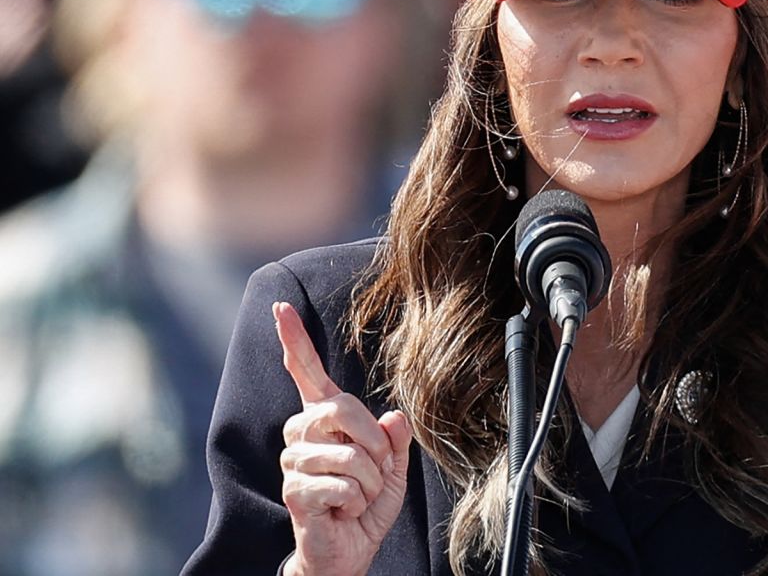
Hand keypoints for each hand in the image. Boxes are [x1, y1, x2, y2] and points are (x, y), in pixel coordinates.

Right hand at [274, 301, 411, 575]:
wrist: (349, 551)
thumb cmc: (366, 505)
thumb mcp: (393, 467)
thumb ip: (395, 440)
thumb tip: (394, 416)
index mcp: (323, 419)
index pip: (306, 372)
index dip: (294, 340)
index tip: (280, 308)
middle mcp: (301, 434)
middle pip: (343, 409)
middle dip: (375, 444)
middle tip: (375, 471)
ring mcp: (293, 462)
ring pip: (350, 455)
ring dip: (370, 481)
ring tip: (357, 496)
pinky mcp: (295, 491)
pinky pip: (344, 485)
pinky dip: (358, 501)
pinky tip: (344, 510)